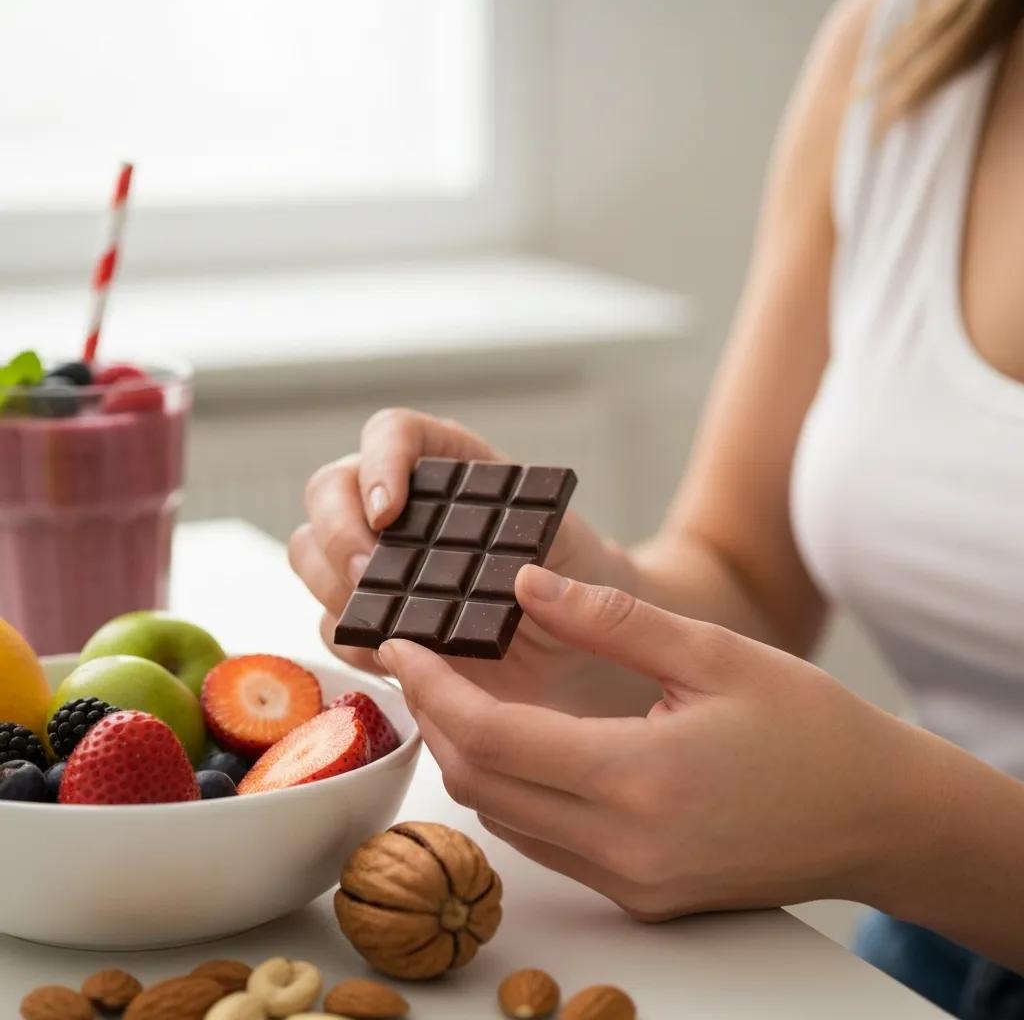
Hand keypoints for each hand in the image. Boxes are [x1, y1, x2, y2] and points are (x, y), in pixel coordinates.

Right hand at [289, 408, 647, 712]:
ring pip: (311, 552)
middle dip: (339, 532)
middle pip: (329, 489)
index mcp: (448, 465)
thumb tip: (512, 578)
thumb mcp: (567, 546)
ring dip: (332, 583)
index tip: (389, 511)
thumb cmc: (573, 578)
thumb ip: (536, 549)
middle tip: (372, 576)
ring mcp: (380, 562)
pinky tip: (392, 651)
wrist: (575, 646)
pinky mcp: (374, 618)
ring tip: (382, 618)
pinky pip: (331, 621)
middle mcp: (401, 506)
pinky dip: (352, 637)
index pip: (392, 433)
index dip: (379, 462)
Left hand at [379, 565, 937, 919]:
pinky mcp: (641, 896)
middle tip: (421, 660)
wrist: (882, 818)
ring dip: (469, 756)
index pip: (490, 737)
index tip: (401, 645)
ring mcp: (631, 882)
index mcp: (638, 779)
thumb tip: (524, 583)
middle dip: (435, 719)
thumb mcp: (713, 652)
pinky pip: (545, 842)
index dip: (432, 688)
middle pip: (481, 785)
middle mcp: (623, 847)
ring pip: (505, 819)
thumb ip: (610, 619)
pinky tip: (518, 741)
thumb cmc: (811, 728)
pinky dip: (513, 790)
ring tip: (459, 691)